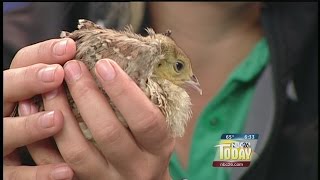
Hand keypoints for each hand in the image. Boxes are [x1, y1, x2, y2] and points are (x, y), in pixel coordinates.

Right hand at [3, 38, 75, 178]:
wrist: (15, 146)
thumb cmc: (40, 113)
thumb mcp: (47, 92)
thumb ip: (57, 79)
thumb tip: (89, 59)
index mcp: (14, 88)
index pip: (20, 62)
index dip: (41, 54)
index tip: (70, 48)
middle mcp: (3, 111)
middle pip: (5, 91)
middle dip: (28, 81)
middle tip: (56, 74)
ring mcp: (3, 142)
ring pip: (8, 133)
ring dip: (31, 126)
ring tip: (57, 118)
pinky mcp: (7, 172)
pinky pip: (19, 176)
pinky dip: (40, 174)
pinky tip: (66, 171)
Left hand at [42, 59, 174, 178]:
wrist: (140, 179)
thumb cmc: (148, 145)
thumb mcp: (158, 125)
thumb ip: (143, 102)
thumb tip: (114, 61)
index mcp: (158, 149)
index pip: (146, 120)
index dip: (125, 91)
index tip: (104, 64)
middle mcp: (135, 168)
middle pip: (109, 134)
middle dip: (87, 96)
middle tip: (72, 67)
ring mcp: (107, 179)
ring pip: (77, 152)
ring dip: (61, 114)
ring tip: (51, 86)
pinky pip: (55, 166)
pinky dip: (41, 138)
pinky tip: (34, 111)